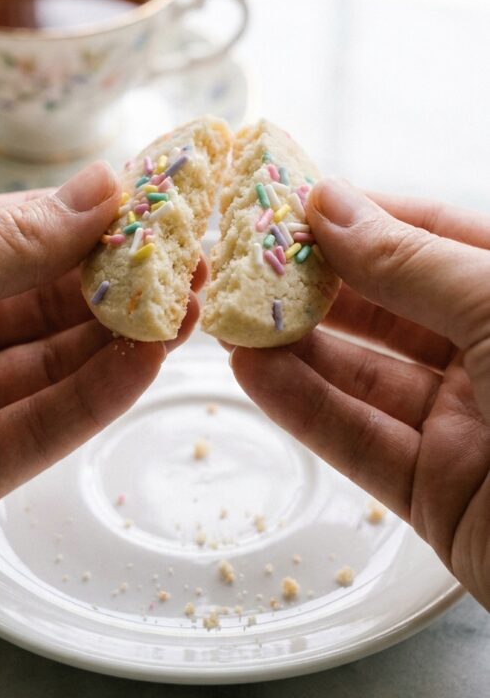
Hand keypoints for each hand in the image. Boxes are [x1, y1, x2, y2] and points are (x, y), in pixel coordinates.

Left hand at [0, 163, 202, 561]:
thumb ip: (9, 238)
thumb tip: (101, 187)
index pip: (19, 232)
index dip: (88, 217)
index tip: (158, 202)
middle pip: (46, 299)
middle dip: (120, 278)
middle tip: (192, 258)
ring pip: (56, 363)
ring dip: (126, 335)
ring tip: (190, 305)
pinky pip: (46, 428)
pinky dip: (101, 397)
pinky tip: (150, 362)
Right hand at [231, 180, 489, 609]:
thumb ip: (409, 260)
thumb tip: (328, 203)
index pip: (433, 237)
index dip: (363, 216)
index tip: (290, 203)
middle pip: (392, 307)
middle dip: (318, 284)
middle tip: (245, 263)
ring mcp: (471, 426)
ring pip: (368, 377)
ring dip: (297, 348)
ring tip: (232, 318)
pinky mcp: (441, 495)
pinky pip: (362, 443)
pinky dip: (305, 410)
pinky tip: (254, 376)